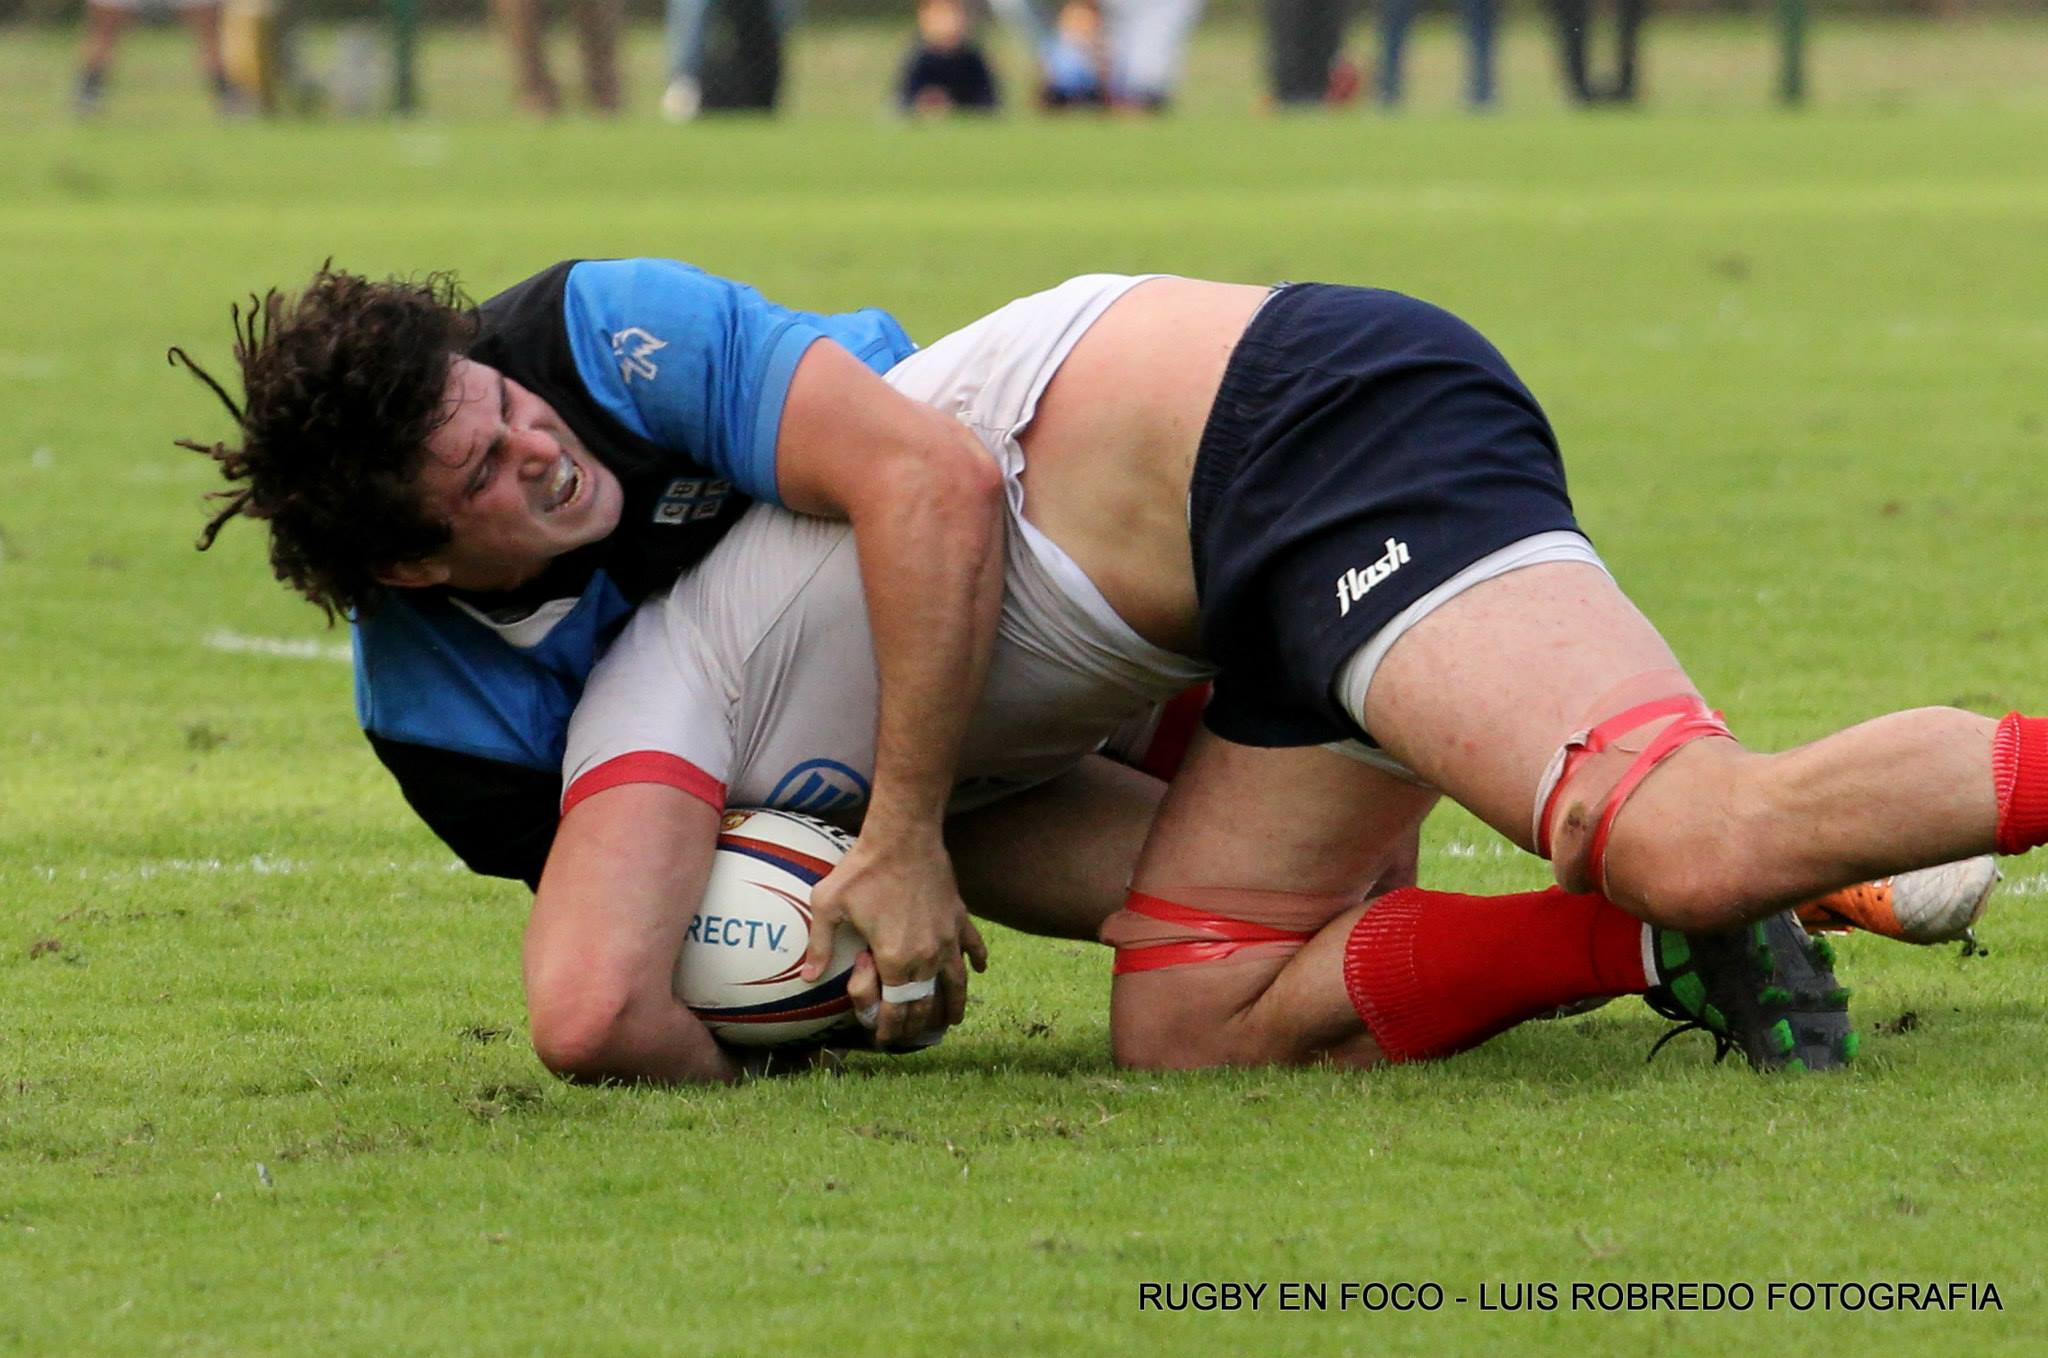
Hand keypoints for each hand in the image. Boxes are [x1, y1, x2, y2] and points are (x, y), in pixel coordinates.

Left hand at [801, 828, 987, 1046]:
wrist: (903, 835)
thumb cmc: (862, 869)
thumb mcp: (828, 905)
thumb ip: (820, 946)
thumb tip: (808, 977)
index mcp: (894, 959)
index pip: (896, 1008)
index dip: (890, 1029)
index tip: (884, 1040)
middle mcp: (926, 955)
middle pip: (926, 1002)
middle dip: (918, 1025)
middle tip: (911, 1037)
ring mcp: (947, 937)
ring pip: (956, 982)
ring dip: (955, 1004)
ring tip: (954, 1020)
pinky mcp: (958, 916)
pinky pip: (973, 946)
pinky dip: (977, 960)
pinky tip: (979, 970)